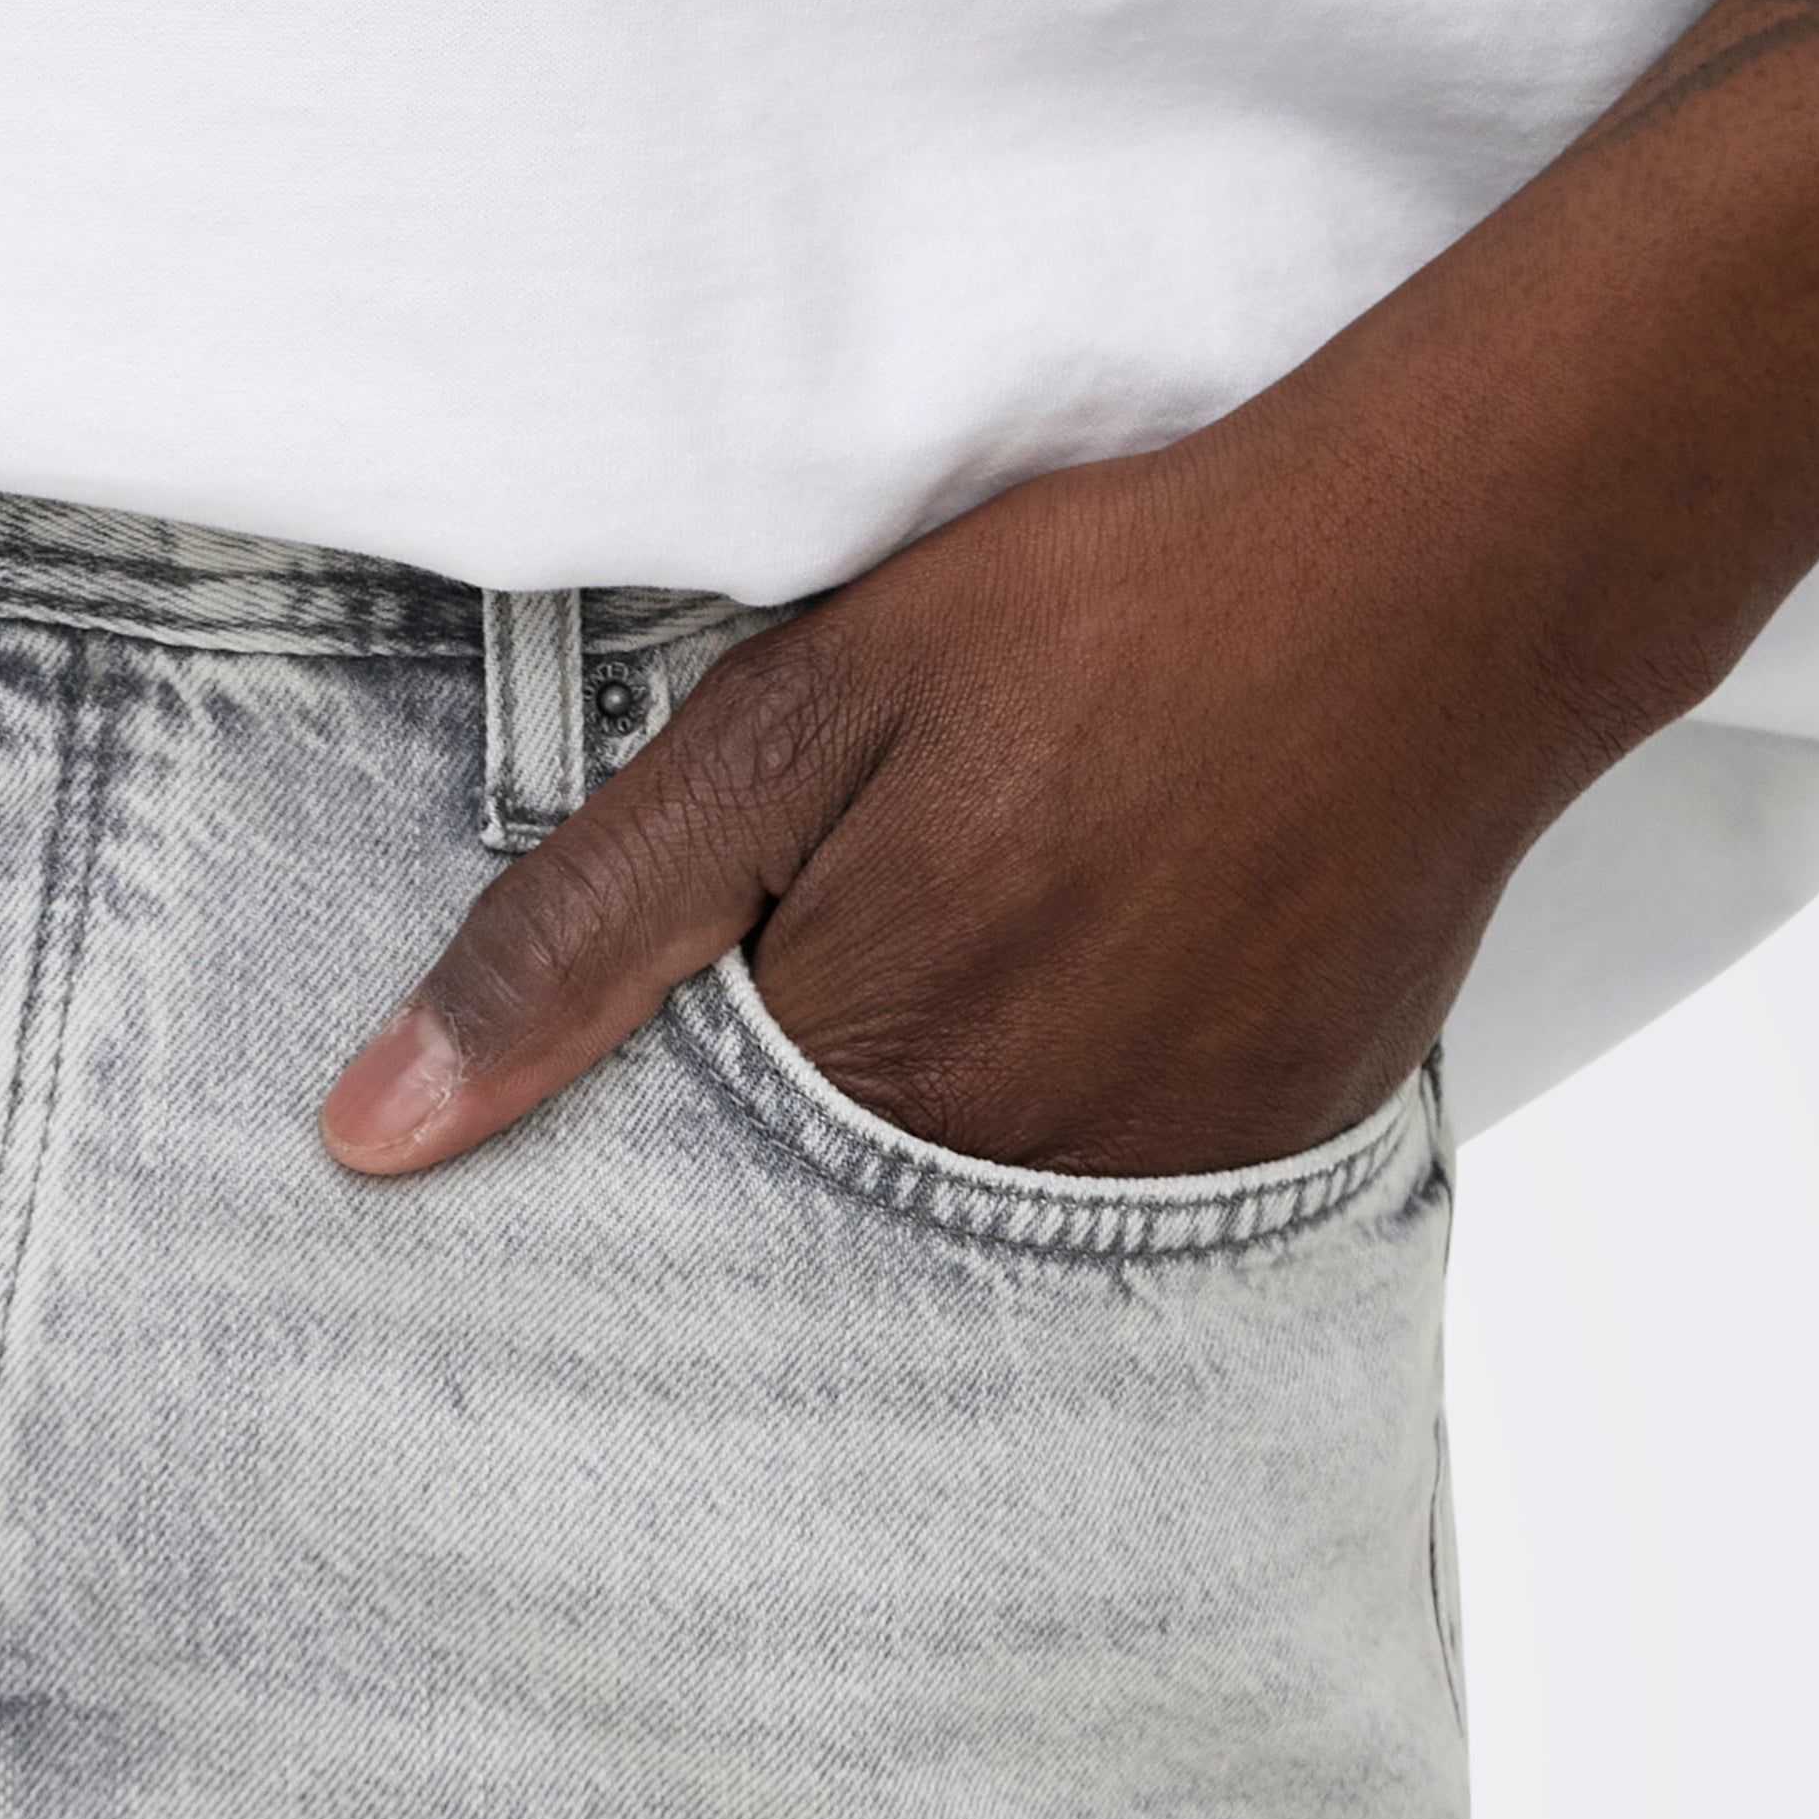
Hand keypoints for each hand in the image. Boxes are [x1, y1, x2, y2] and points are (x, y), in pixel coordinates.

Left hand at [321, 373, 1638, 1187]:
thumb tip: (372, 1135)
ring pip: (962, 1226)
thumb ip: (577, 934)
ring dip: (937, 1129)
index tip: (650, 1066)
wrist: (1447, 576)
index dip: (641, 1134)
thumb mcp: (795, 724)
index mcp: (865, 1092)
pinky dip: (1073, 1116)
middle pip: (818, 1242)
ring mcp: (1160, 1196)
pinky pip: (1114, 1201)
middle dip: (783, 1150)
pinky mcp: (1271, 1163)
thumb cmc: (1108, 616)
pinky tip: (1100, 971)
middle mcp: (1012, 1194)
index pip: (674, 1210)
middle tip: (874, 952)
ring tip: (996, 943)